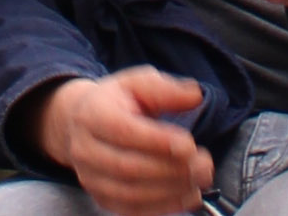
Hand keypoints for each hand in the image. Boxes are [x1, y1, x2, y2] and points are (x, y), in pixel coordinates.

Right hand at [35, 68, 212, 215]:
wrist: (83, 123)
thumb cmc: (117, 102)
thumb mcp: (138, 84)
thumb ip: (166, 89)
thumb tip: (194, 96)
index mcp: (92, 114)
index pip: (123, 131)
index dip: (157, 141)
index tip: (189, 145)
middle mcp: (85, 149)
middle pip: (127, 167)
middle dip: (171, 169)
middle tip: (204, 166)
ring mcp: (90, 178)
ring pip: (130, 193)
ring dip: (170, 191)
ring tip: (199, 182)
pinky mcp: (100, 198)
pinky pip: (131, 210)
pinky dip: (163, 207)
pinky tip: (187, 197)